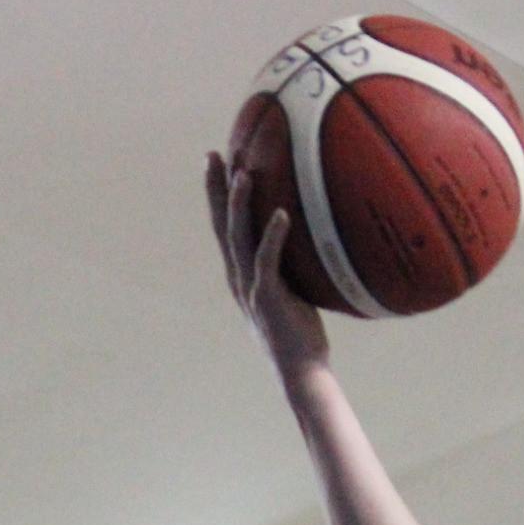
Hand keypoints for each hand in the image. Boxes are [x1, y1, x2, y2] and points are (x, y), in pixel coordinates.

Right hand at [206, 151, 328, 372]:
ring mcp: (251, 287)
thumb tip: (308, 234)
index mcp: (240, 274)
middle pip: (221, 225)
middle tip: (214, 155)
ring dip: (239, 205)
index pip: (223, 226)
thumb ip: (288, 263)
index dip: (216, 195)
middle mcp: (238, 277)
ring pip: (239, 239)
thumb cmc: (299, 331)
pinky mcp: (269, 298)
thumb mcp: (290, 289)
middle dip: (215, 189)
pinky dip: (273, 236)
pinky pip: (268, 261)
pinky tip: (281, 214)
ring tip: (243, 174)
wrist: (299, 370)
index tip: (217, 161)